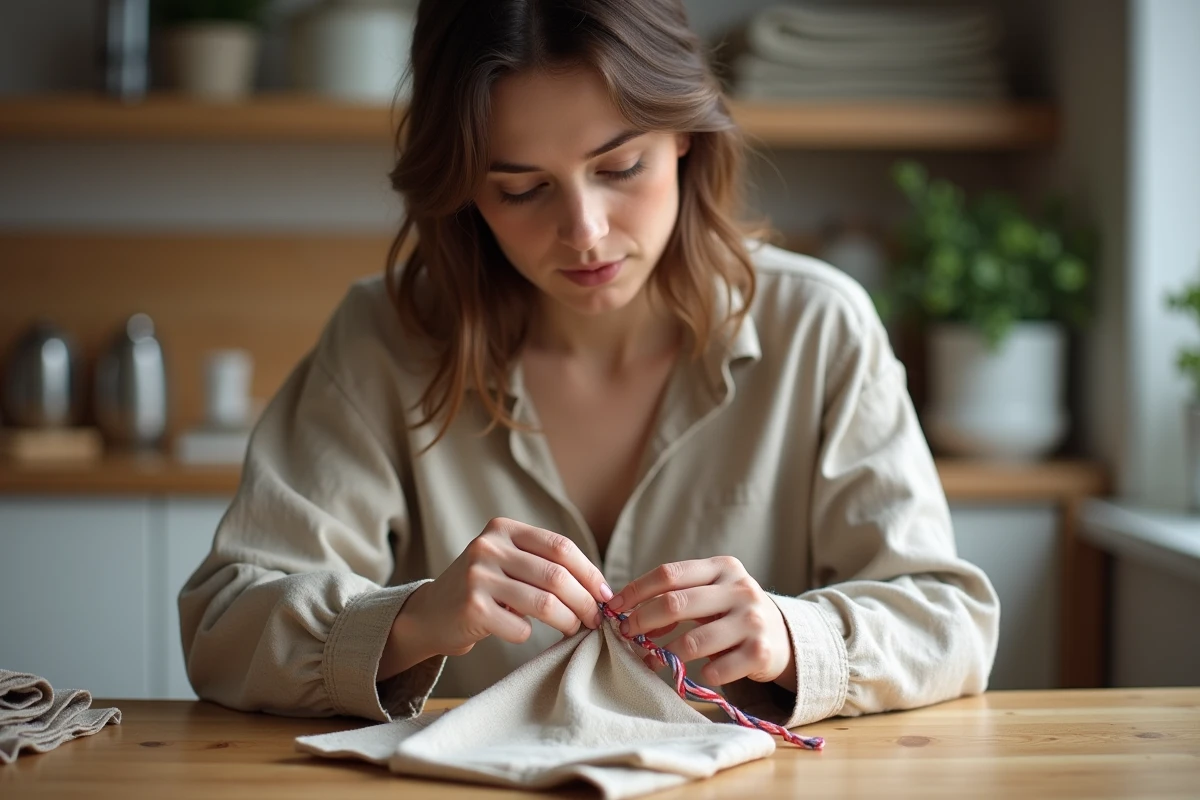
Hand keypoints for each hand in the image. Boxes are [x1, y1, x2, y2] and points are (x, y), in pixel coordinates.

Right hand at [380, 518, 610, 678]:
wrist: (430, 615)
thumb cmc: (482, 590)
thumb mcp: (508, 563)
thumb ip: (544, 565)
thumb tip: (600, 589)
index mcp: (503, 529)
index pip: (560, 547)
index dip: (589, 572)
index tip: (605, 594)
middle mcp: (488, 547)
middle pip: (557, 576)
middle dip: (584, 601)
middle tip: (595, 620)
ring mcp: (477, 576)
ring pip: (544, 603)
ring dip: (568, 621)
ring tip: (573, 629)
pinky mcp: (471, 608)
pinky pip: (520, 627)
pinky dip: (530, 634)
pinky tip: (522, 632)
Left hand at [606, 556, 793, 687]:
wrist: (783, 637)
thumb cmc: (732, 613)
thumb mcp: (711, 594)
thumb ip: (675, 596)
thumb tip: (629, 615)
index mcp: (723, 567)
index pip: (669, 574)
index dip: (636, 590)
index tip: (614, 606)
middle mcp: (740, 589)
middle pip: (676, 603)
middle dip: (642, 621)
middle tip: (626, 635)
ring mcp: (753, 621)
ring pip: (692, 642)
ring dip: (665, 654)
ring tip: (653, 660)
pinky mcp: (761, 653)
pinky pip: (716, 670)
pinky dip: (701, 674)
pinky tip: (701, 672)